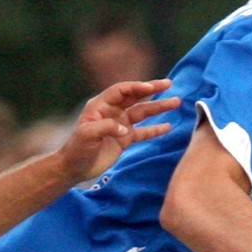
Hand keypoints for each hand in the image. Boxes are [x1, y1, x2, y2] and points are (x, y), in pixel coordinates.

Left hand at [58, 79, 178, 179]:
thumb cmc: (76, 149)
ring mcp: (120, 125)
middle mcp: (112, 111)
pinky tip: (169, 126)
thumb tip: (125, 129)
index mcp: (100, 105)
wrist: (75, 167)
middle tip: (169, 84)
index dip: (136, 87)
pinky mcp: (125, 139)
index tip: (151, 88)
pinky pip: (143, 132)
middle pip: (135, 97)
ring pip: (143, 112)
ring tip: (176, 102)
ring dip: (159, 107)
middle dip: (152, 90)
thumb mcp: (86, 135)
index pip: (121, 91)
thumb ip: (105, 127)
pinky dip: (156, 129)